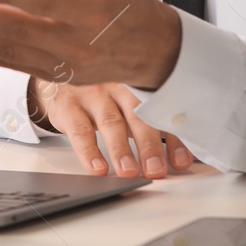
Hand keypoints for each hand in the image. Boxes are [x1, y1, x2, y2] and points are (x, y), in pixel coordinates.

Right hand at [30, 76, 194, 178]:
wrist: (64, 73)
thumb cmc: (105, 95)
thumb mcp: (129, 102)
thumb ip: (153, 124)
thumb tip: (181, 158)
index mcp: (139, 85)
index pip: (161, 113)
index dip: (173, 138)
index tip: (181, 163)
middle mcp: (118, 86)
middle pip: (137, 115)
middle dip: (149, 144)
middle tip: (156, 169)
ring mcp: (93, 94)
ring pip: (110, 122)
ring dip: (121, 149)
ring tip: (129, 172)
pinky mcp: (69, 105)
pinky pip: (80, 130)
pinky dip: (89, 151)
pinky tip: (98, 168)